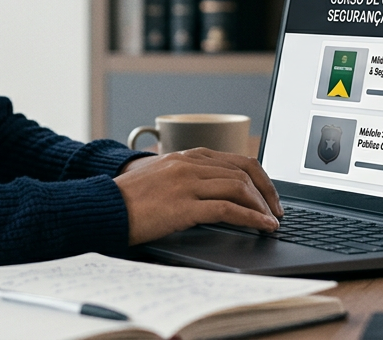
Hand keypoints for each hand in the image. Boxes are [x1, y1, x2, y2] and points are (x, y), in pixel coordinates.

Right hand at [114, 149, 282, 245]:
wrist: (104, 207)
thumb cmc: (130, 198)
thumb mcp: (161, 178)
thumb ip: (187, 177)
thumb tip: (216, 190)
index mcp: (186, 155)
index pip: (236, 159)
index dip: (260, 177)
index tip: (269, 195)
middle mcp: (189, 164)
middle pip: (244, 171)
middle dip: (267, 192)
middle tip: (277, 210)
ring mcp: (186, 183)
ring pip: (239, 187)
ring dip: (262, 206)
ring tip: (272, 222)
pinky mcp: (184, 205)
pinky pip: (228, 209)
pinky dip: (251, 218)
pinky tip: (261, 226)